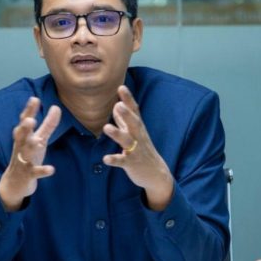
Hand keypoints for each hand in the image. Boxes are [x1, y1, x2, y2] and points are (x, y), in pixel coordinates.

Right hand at [0, 97, 60, 210]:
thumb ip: (47, 124)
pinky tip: (51, 169)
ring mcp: (24, 160)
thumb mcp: (38, 139)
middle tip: (29, 120)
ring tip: (38, 141)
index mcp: (24, 136)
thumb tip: (56, 107)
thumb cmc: (28, 156)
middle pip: (21, 135)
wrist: (14, 182)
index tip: (34, 99)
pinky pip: (35, 172)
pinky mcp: (29, 174)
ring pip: (26, 152)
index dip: (29, 111)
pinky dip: (43, 171)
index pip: (24, 121)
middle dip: (24, 127)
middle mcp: (22, 146)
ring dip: (31, 146)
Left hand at [102, 85, 173, 210]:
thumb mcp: (135, 132)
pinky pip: (122, 161)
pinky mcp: (131, 164)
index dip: (128, 99)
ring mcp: (135, 150)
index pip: (134, 111)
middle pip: (134, 123)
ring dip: (117, 134)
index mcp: (138, 128)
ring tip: (106, 127)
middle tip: (118, 104)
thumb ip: (125, 119)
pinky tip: (105, 158)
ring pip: (127, 141)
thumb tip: (116, 104)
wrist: (156, 173)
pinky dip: (114, 159)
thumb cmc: (142, 150)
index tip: (121, 87)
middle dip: (127, 114)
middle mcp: (138, 137)